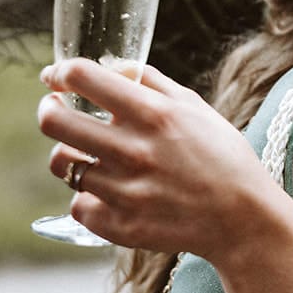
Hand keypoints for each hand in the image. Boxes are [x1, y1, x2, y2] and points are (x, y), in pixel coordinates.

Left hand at [37, 59, 292, 261]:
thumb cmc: (222, 156)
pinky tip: (111, 193)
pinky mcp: (120, 226)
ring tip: (89, 156)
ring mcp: (124, 191)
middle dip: (49, 110)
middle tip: (55, 110)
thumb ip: (151, 81)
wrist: (243, 219)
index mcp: (153, 114)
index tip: (56, 77)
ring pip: (62, 164)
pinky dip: (90, 197)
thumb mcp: (194, 107)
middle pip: (53, 121)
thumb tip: (109, 66)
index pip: (83, 77)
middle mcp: (133, 150)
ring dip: (70, 156)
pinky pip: (78, 204)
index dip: (61, 72)